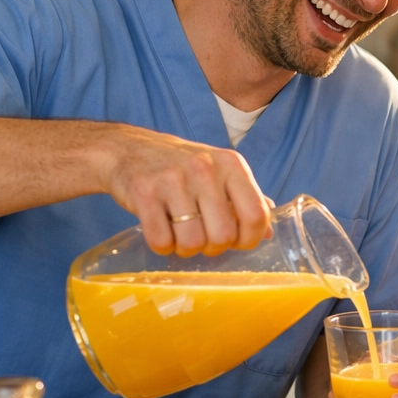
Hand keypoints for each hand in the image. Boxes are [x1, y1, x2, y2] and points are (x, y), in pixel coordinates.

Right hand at [99, 126, 270, 255]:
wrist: (128, 148)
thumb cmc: (182, 167)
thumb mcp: (221, 173)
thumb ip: (247, 199)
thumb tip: (270, 232)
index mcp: (232, 165)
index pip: (256, 215)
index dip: (250, 239)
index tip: (237, 242)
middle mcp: (206, 168)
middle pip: (223, 236)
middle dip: (214, 248)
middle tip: (203, 239)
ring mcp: (173, 180)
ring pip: (192, 242)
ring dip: (186, 249)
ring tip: (180, 235)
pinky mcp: (143, 193)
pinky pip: (161, 240)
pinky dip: (162, 246)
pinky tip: (161, 233)